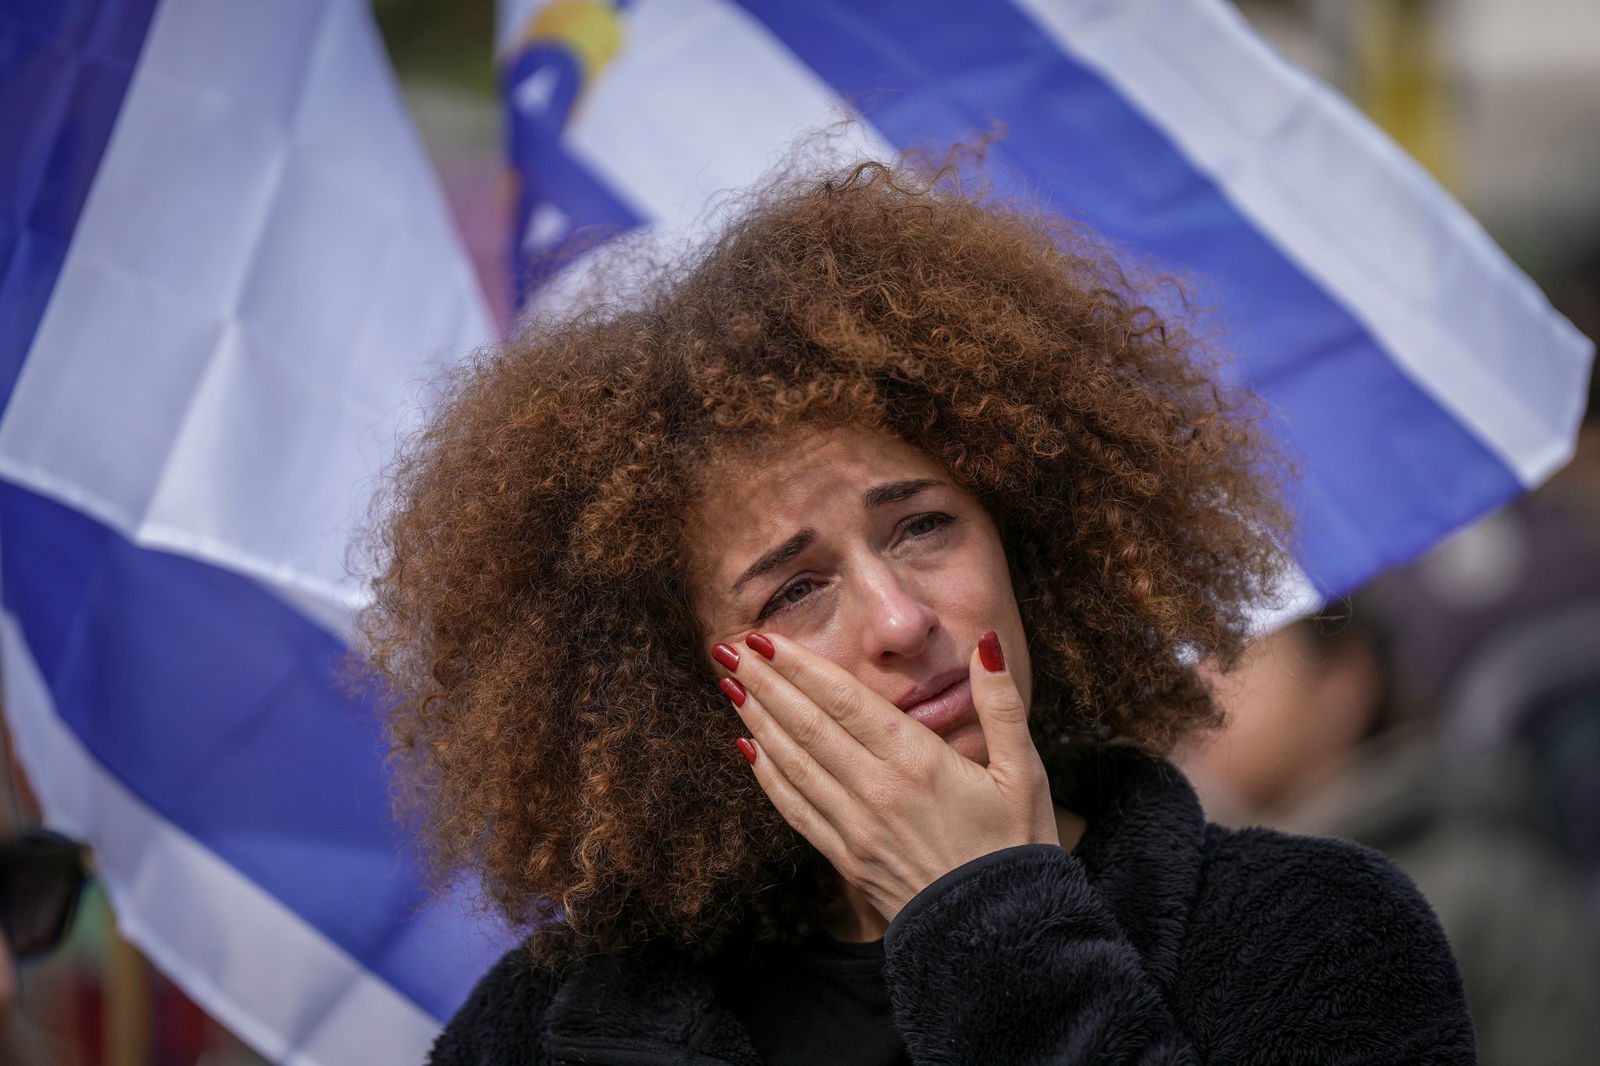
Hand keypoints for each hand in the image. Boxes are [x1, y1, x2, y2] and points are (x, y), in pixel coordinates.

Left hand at [712, 631, 1059, 923]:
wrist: (1001, 936)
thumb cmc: (1017, 848)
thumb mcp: (1025, 771)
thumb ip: (1002, 704)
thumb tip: (986, 644)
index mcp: (918, 761)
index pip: (844, 700)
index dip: (800, 667)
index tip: (766, 638)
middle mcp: (876, 791)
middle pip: (807, 725)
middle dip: (765, 683)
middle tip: (728, 648)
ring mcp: (855, 828)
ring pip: (793, 763)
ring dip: (758, 721)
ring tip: (730, 685)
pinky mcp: (845, 858)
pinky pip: (796, 809)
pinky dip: (768, 776)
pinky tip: (748, 750)